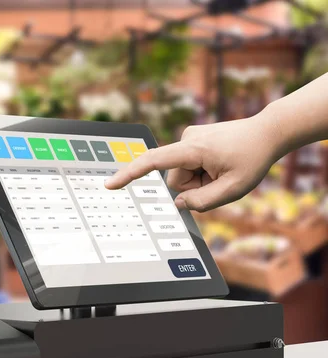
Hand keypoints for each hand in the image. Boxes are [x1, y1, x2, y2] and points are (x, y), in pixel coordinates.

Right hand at [104, 114, 282, 211]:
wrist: (268, 132)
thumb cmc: (253, 157)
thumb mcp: (233, 189)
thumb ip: (203, 202)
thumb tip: (179, 204)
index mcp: (193, 149)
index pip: (153, 162)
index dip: (130, 174)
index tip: (111, 184)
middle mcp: (186, 139)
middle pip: (176, 179)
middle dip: (195, 186)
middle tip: (221, 178)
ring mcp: (189, 138)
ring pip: (183, 174)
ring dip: (200, 179)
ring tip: (223, 169)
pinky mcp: (192, 140)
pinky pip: (189, 165)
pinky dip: (202, 171)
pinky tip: (220, 163)